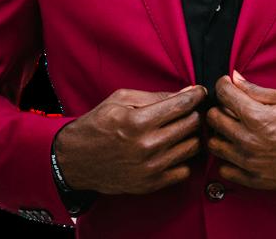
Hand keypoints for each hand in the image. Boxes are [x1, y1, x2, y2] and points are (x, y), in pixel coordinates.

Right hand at [54, 85, 206, 195]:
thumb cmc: (98, 125)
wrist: (76, 160)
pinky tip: (173, 149)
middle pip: (192, 125)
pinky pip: (185, 170)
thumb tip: (185, 92)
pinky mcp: (151, 184)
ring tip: (182, 128)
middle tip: (189, 109)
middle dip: (194, 113)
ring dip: (191, 135)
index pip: (182, 105)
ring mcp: (151, 168)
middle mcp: (147, 146)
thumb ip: (155, 96)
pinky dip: (183, 158)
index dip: (196, 95)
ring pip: (192, 147)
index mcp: (138, 121)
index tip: (200, 92)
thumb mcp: (120, 100)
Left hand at [205, 70, 275, 191]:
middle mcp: (249, 141)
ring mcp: (250, 163)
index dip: (224, 85)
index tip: (228, 85)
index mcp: (258, 117)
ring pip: (214, 145)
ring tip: (236, 129)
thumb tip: (235, 78)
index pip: (223, 94)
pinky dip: (229, 159)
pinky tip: (242, 150)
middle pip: (213, 119)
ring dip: (221, 134)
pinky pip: (224, 170)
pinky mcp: (255, 181)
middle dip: (220, 107)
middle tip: (233, 107)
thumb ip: (257, 90)